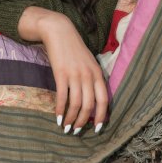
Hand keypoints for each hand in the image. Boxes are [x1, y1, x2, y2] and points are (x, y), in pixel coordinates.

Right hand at [18, 6, 107, 133]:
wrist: (59, 31)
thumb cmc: (74, 48)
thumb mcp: (89, 62)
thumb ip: (92, 79)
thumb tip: (93, 101)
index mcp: (97, 73)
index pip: (104, 100)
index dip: (101, 116)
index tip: (96, 129)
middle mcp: (88, 75)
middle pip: (89, 105)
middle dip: (83, 122)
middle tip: (77, 131)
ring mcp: (75, 74)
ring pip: (76, 104)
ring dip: (71, 119)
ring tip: (66, 127)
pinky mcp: (61, 74)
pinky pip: (62, 97)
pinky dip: (60, 110)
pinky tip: (57, 118)